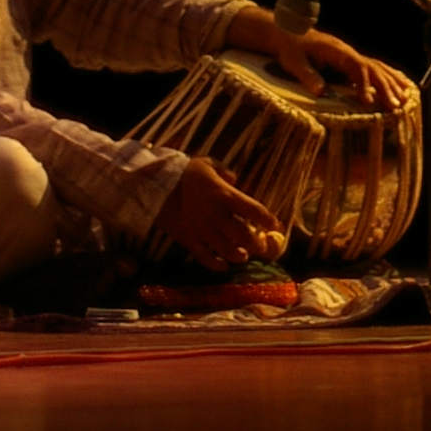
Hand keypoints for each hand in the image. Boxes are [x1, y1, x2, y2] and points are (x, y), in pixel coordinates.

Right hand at [155, 156, 285, 270]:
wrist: (153, 186)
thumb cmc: (184, 173)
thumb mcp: (206, 164)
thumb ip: (224, 172)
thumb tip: (235, 180)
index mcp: (224, 195)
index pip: (254, 210)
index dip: (268, 220)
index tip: (276, 225)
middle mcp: (216, 215)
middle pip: (244, 236)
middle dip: (257, 244)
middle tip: (262, 246)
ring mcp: (202, 230)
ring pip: (227, 251)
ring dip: (239, 256)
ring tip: (244, 255)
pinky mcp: (189, 240)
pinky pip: (205, 258)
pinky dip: (216, 265)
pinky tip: (224, 266)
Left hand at [271, 25, 417, 110]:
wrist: (286, 33)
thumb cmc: (290, 48)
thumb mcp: (294, 62)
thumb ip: (308, 76)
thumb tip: (321, 92)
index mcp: (337, 51)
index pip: (357, 66)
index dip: (364, 83)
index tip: (368, 101)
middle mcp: (348, 52)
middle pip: (373, 68)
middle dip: (386, 87)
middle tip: (397, 105)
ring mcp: (350, 56)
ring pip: (377, 68)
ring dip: (392, 83)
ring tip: (407, 98)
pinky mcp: (349, 61)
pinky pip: (373, 68)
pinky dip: (388, 76)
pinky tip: (400, 84)